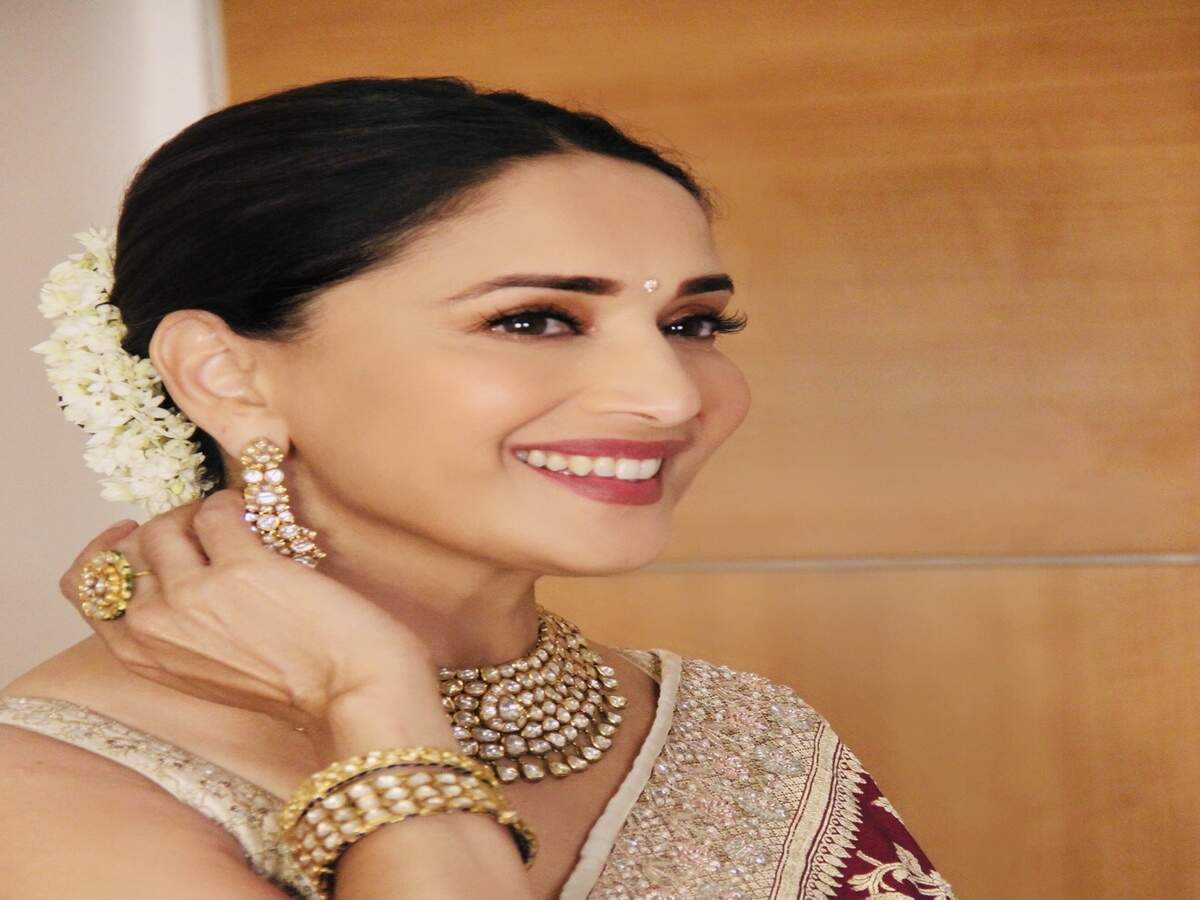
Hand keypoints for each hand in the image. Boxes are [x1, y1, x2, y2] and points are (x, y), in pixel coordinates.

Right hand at [57, 489, 437, 732]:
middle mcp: (154, 625)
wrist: (351, 691)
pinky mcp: (241, 567)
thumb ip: (176, 628)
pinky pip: (219, 509)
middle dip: (165, 527)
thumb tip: (174, 564)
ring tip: (239, 521)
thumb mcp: (207, 669)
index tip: (127, 531)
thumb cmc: (292, 682)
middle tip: (205, 526)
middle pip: (129, 547)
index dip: (103, 550)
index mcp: (140, 655)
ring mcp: (193, 595)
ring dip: (201, 511)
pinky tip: (263, 518)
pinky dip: (238, 504)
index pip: (83, 588)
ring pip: (169, 522)